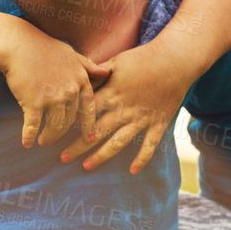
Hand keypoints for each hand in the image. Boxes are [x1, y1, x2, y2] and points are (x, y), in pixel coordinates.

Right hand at [2, 27, 109, 147]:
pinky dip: (29, 136)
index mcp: (80, 80)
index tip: (89, 139)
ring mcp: (52, 97)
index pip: (89, 108)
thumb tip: (106, 72)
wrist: (18, 45)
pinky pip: (33, 125)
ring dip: (49, 137)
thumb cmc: (43, 47)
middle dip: (62, 133)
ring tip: (42, 142)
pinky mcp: (34, 102)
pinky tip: (26, 143)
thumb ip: (88, 65)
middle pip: (71, 120)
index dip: (89, 126)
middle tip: (53, 140)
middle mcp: (69, 91)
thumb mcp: (71, 54)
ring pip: (55, 126)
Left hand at [59, 44, 191, 172]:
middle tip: (62, 159)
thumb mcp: (117, 61)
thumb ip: (98, 73)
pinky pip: (149, 145)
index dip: (69, 123)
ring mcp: (141, 118)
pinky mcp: (158, 123)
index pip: (85, 112)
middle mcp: (124, 109)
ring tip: (86, 167)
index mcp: (111, 93)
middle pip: (96, 131)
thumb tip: (78, 76)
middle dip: (78, 146)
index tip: (54, 132)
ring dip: (101, 156)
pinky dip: (142, 158)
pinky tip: (133, 171)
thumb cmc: (144, 58)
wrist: (176, 60)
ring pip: (118, 142)